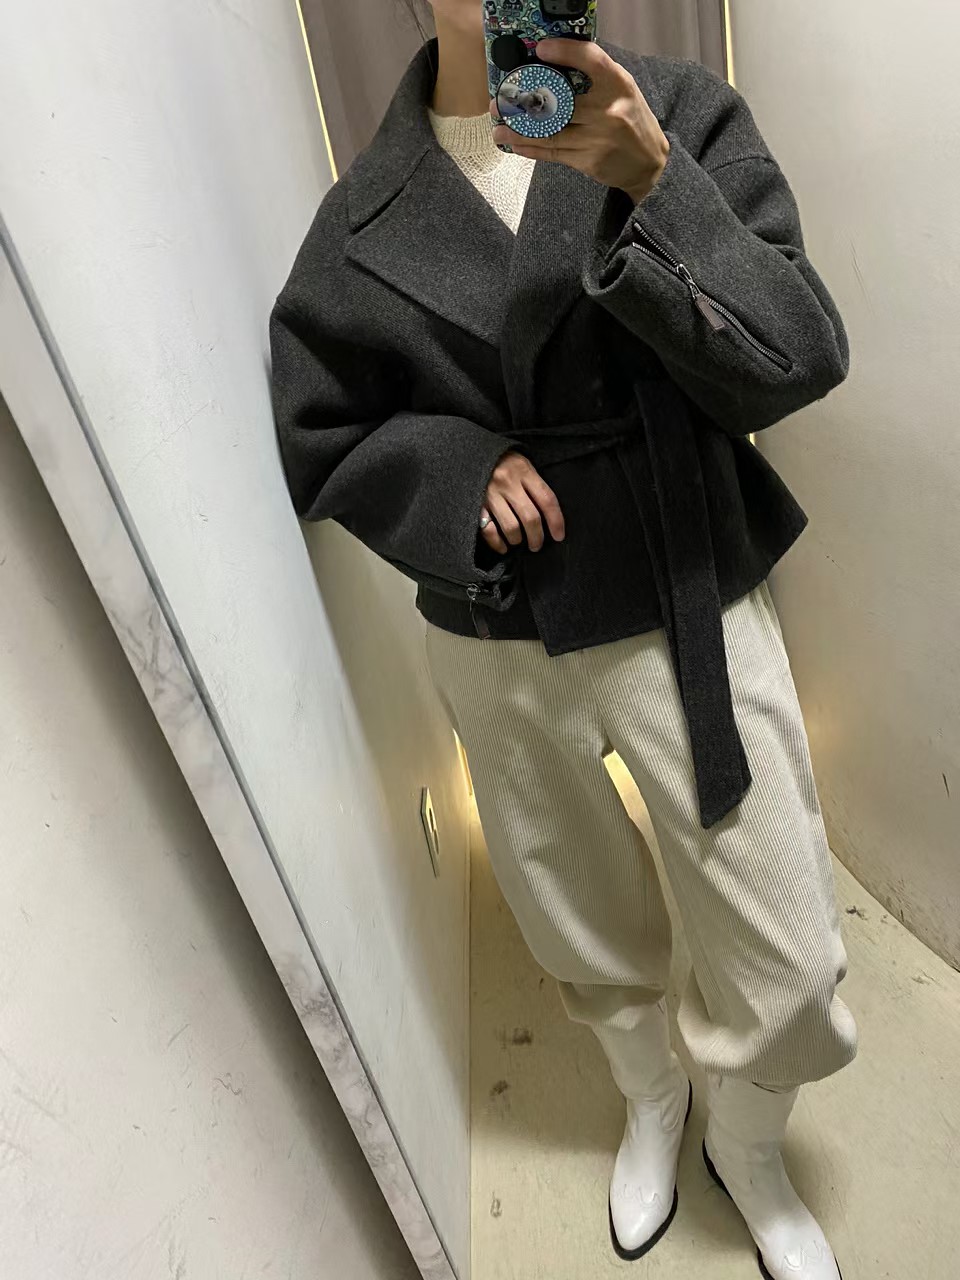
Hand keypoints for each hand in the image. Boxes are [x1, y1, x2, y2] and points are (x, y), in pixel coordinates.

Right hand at [480, 451, 564, 554]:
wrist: (470, 452)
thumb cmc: (502, 461)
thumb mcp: (523, 464)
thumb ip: (534, 485)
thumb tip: (549, 515)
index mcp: (524, 471)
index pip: (547, 500)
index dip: (556, 521)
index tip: (559, 536)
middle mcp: (508, 483)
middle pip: (530, 518)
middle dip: (537, 537)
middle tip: (537, 545)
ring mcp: (490, 495)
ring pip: (511, 527)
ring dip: (518, 540)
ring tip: (519, 541)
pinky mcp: (475, 504)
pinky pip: (488, 530)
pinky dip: (497, 543)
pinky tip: (503, 547)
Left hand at [491, 40, 669, 204]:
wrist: (648, 164)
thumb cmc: (632, 121)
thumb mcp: (623, 90)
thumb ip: (595, 78)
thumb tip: (553, 66)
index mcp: (618, 85)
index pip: (591, 60)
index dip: (565, 52)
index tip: (541, 49)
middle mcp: (608, 111)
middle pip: (559, 102)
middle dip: (525, 101)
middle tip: (502, 99)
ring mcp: (597, 139)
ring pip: (550, 132)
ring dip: (519, 129)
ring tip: (499, 125)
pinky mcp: (588, 162)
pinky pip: (553, 153)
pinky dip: (530, 148)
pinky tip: (514, 143)